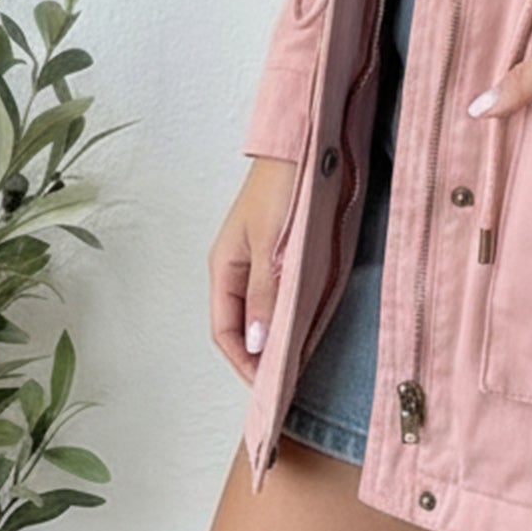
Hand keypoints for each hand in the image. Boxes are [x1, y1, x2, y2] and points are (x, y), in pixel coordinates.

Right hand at [209, 156, 298, 382]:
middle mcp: (238, 266)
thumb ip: (264, 293)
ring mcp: (260, 258)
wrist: (305, 142)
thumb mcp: (271, 244)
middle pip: (242, 325)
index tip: (267, 388)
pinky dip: (290, 315)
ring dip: (276, 338)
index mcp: (224, 266)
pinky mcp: (282, 251)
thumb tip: (257, 344)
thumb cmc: (283, 185)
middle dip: (259, 357)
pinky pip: (280, 294)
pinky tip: (307, 326)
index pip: (225, 331)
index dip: (243, 362)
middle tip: (285, 384)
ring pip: (262, 311)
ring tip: (297, 364)